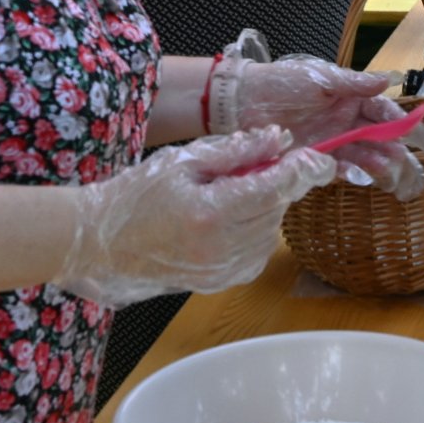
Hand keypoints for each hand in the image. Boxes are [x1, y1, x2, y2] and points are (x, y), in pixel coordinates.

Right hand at [52, 128, 334, 307]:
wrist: (101, 242)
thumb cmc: (136, 194)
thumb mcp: (184, 160)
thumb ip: (236, 150)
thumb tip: (280, 139)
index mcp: (212, 212)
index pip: (277, 187)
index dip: (305, 169)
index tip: (321, 157)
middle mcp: (221, 248)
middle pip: (278, 208)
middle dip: (278, 182)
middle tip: (257, 163)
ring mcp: (221, 271)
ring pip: (272, 230)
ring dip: (266, 207)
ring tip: (231, 192)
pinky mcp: (220, 283)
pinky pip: (258, 252)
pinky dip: (256, 231)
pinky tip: (229, 217)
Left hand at [229, 56, 423, 200]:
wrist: (242, 102)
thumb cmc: (283, 83)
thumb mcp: (321, 78)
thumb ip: (354, 83)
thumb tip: (388, 80)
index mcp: (347, 97)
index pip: (378, 107)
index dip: (394, 117)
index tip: (408, 127)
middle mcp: (342, 119)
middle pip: (373, 134)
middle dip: (389, 144)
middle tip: (402, 156)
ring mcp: (329, 139)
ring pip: (358, 152)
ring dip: (373, 159)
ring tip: (386, 168)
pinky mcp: (313, 156)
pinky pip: (335, 165)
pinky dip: (348, 170)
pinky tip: (360, 175)